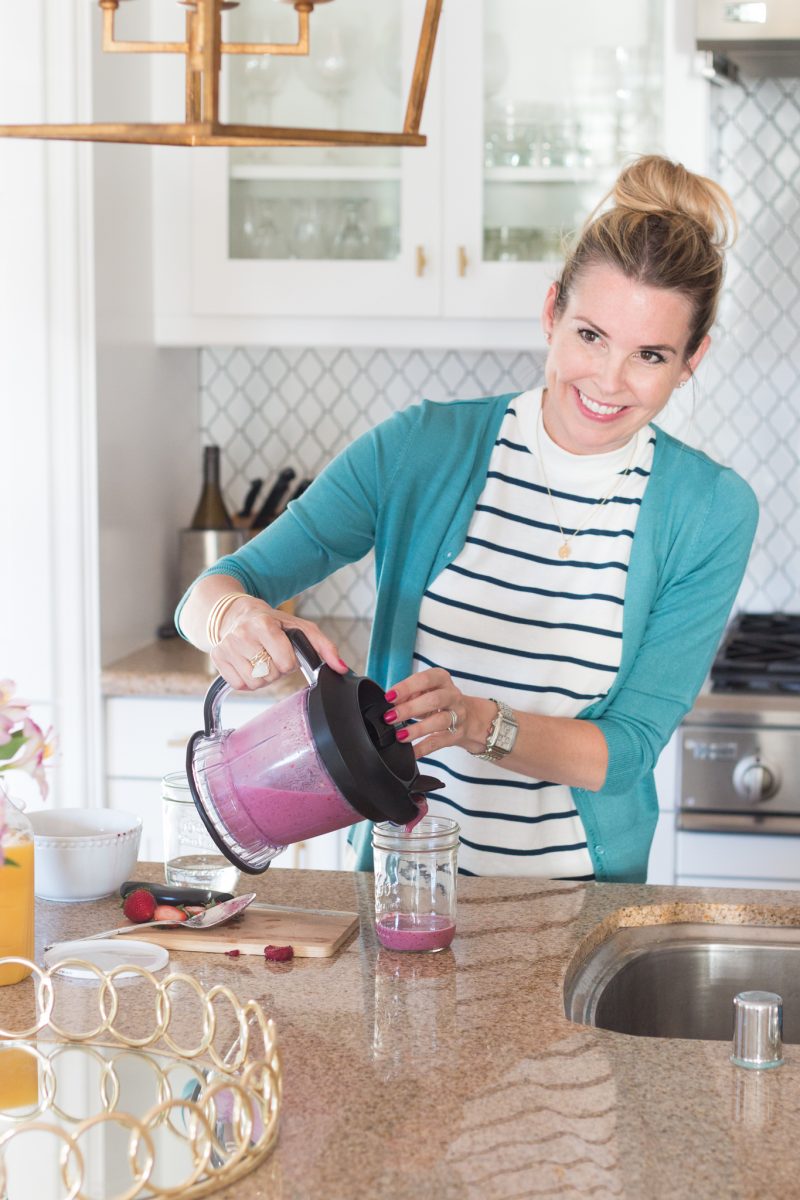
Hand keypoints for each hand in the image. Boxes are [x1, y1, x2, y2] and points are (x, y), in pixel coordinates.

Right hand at [210, 596, 348, 690]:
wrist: (234, 613)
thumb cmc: (271, 621)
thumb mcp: (300, 627)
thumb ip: (324, 646)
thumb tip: (342, 667)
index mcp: (264, 624)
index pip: (285, 663)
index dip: (289, 662)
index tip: (285, 652)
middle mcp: (242, 635)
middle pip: (270, 675)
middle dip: (276, 669)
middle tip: (271, 655)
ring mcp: (227, 647)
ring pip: (255, 683)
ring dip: (262, 676)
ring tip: (260, 659)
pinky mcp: (217, 658)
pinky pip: (239, 685)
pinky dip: (247, 680)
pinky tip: (248, 664)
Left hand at [381, 667, 495, 758]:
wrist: (470, 717)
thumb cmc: (440, 700)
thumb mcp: (426, 691)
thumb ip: (409, 694)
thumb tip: (391, 703)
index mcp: (442, 679)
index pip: (425, 679)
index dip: (406, 687)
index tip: (389, 697)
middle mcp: (452, 695)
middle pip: (434, 700)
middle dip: (410, 708)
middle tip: (390, 717)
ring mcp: (457, 715)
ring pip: (440, 721)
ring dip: (417, 729)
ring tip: (400, 735)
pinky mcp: (456, 734)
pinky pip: (439, 741)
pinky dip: (423, 748)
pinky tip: (411, 752)